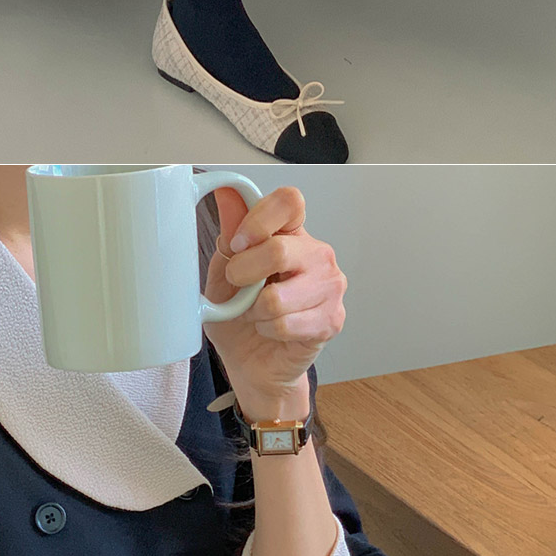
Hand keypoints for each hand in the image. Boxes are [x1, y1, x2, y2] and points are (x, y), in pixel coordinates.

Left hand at [205, 183, 345, 418]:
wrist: (253, 364)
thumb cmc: (240, 318)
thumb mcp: (224, 273)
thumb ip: (231, 236)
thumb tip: (225, 191)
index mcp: (292, 234)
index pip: (289, 200)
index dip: (259, 219)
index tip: (239, 242)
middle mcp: (316, 255)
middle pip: (280, 250)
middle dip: (245, 274)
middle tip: (239, 287)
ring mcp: (330, 287)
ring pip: (278, 296)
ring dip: (255, 311)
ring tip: (258, 314)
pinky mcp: (331, 319)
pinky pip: (286, 324)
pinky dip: (268, 330)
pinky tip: (272, 330)